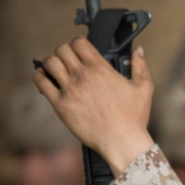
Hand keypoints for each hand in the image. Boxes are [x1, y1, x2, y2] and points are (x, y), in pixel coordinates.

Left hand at [33, 37, 155, 174]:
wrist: (122, 142)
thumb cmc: (134, 117)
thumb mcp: (144, 88)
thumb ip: (140, 66)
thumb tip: (139, 51)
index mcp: (101, 69)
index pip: (79, 43)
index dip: (78, 44)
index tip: (80, 51)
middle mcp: (83, 76)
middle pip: (62, 49)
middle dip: (64, 52)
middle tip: (68, 61)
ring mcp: (70, 90)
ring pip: (50, 63)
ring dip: (52, 63)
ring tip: (56, 70)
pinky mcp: (60, 105)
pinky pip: (41, 82)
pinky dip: (40, 76)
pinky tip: (46, 79)